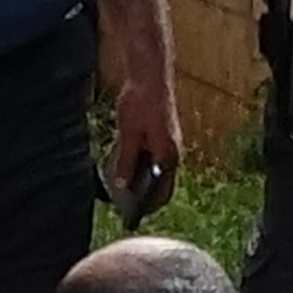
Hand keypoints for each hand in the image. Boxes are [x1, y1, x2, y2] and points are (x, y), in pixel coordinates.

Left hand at [109, 76, 180, 216]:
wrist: (150, 76)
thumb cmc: (142, 103)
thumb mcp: (129, 135)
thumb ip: (126, 162)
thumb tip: (122, 185)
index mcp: (167, 157)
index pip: (162, 193)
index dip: (148, 207)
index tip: (132, 216)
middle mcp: (172, 153)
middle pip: (160, 184)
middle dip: (144, 196)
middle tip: (123, 204)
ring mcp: (168, 144)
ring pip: (156, 171)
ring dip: (142, 180)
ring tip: (121, 188)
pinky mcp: (162, 135)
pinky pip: (152, 158)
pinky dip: (141, 165)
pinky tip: (125, 166)